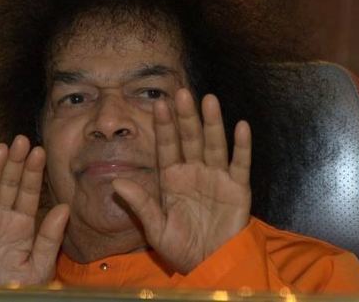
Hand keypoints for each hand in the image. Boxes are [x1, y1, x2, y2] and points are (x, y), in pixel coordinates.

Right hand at [0, 135, 69, 284]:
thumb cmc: (13, 290)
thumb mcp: (38, 265)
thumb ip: (50, 238)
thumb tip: (66, 207)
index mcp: (22, 226)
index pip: (29, 193)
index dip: (33, 172)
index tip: (40, 151)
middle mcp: (2, 220)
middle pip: (9, 186)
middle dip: (15, 163)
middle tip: (22, 140)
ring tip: (3, 147)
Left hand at [112, 89, 251, 273]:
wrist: (210, 266)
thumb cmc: (181, 248)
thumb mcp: (156, 228)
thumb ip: (140, 204)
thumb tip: (116, 183)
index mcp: (172, 179)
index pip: (167, 146)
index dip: (164, 125)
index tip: (158, 103)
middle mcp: (194, 172)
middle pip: (190, 139)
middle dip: (185, 117)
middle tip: (181, 92)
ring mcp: (217, 178)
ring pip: (214, 144)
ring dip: (212, 123)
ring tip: (209, 100)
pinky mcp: (238, 188)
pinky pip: (240, 163)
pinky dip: (242, 146)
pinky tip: (241, 126)